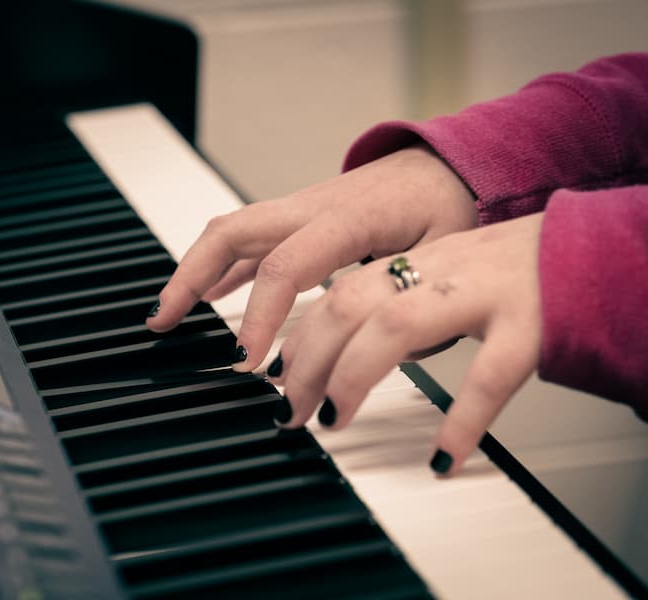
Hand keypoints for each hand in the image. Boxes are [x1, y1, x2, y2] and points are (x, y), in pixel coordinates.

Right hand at [146, 144, 478, 370]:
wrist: (444, 163)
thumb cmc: (444, 203)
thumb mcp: (443, 254)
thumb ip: (406, 302)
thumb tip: (381, 352)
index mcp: (345, 218)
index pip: (284, 267)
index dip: (258, 316)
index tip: (246, 360)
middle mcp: (309, 208)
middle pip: (229, 233)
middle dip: (188, 278)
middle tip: (163, 323)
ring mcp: (298, 211)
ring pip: (228, 234)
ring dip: (192, 271)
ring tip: (168, 315)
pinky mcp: (297, 220)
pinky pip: (247, 242)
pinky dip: (220, 270)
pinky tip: (208, 298)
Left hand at [272, 212, 543, 475]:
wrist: (587, 250)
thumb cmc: (506, 274)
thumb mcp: (438, 280)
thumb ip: (387, 307)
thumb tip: (331, 354)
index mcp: (414, 263)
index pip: (337, 292)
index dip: (299, 335)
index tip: (273, 376)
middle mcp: (438, 271)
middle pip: (350, 304)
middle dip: (308, 360)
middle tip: (290, 410)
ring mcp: (482, 292)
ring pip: (398, 325)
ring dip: (354, 376)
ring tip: (333, 421)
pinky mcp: (530, 322)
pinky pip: (492, 373)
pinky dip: (463, 417)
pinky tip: (444, 454)